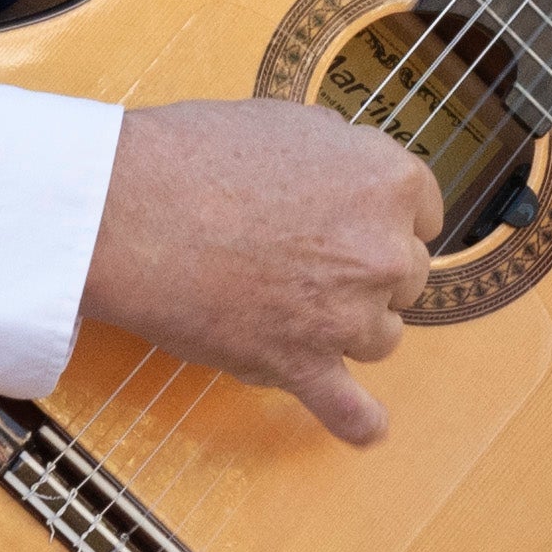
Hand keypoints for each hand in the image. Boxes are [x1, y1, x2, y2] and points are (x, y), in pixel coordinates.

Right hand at [87, 91, 449, 445]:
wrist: (128, 210)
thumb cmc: (196, 157)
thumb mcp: (292, 124)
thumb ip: (344, 160)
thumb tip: (359, 185)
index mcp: (388, 182)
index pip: (423, 215)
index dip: (383, 219)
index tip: (352, 225)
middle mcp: (383, 251)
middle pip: (404, 277)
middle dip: (363, 271)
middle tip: (302, 259)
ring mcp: (346, 315)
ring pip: (380, 336)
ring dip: (347, 327)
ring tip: (290, 306)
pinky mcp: (302, 365)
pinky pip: (349, 410)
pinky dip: (359, 422)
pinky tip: (368, 428)